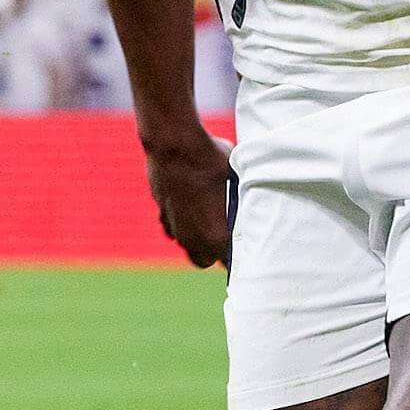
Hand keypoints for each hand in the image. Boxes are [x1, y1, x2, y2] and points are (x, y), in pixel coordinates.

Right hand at [141, 127, 235, 268]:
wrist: (175, 145)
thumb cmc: (212, 162)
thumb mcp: (239, 181)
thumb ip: (240, 202)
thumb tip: (249, 202)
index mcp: (218, 239)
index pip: (231, 263)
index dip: (237, 254)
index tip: (243, 244)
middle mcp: (194, 240)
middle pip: (204, 260)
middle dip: (212, 252)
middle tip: (223, 234)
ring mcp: (175, 228)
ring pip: (186, 243)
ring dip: (195, 235)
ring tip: (207, 215)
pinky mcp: (161, 214)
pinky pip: (173, 226)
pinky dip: (180, 220)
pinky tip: (190, 203)